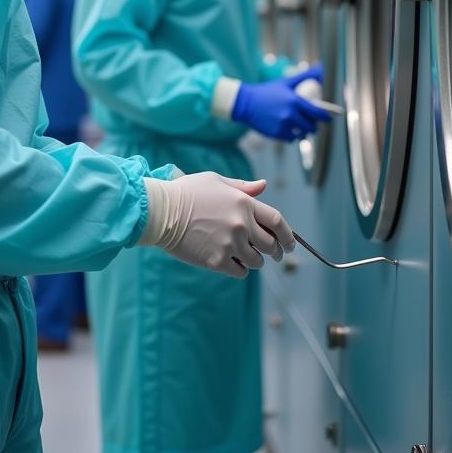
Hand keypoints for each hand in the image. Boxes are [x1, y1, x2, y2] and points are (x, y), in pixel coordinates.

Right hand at [140, 172, 295, 277]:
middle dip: (276, 251)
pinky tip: (231, 262)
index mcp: (244, 203)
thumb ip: (242, 187)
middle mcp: (242, 225)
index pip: (278, 222)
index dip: (288, 235)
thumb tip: (263, 186)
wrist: (161, 211)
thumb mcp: (216, 181)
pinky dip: (239, 269)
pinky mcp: (217, 261)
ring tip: (245, 256)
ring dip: (255, 260)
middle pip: (271, 245)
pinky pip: (240, 272)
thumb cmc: (186, 192)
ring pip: (257, 261)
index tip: (290, 243)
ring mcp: (230, 244)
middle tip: (274, 254)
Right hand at [231, 65, 333, 140]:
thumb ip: (305, 76)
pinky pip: (291, 139)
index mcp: (295, 101)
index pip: (317, 113)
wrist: (245, 103)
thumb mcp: (286, 83)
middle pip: (311, 127)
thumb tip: (320, 67)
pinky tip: (289, 130)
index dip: (326, 117)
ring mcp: (283, 125)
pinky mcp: (276, 134)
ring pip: (302, 134)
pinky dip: (292, 136)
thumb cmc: (267, 92)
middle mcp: (290, 114)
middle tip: (312, 124)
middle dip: (314, 126)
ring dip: (303, 132)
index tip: (329, 119)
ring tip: (301, 128)